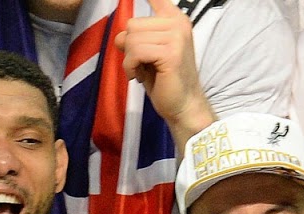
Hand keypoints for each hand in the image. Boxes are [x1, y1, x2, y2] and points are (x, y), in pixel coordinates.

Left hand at [117, 0, 212, 135]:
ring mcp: (176, 37)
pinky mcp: (170, 53)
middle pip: (133, 24)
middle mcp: (178, 23)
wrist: (183, 105)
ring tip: (141, 71)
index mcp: (175, 19)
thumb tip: (120, 37)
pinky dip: (130, 67)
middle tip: (141, 63)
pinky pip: (135, 52)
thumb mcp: (147, 53)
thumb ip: (135, 39)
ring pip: (132, 39)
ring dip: (129, 59)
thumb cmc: (164, 79)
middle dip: (129, 47)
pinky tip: (138, 76)